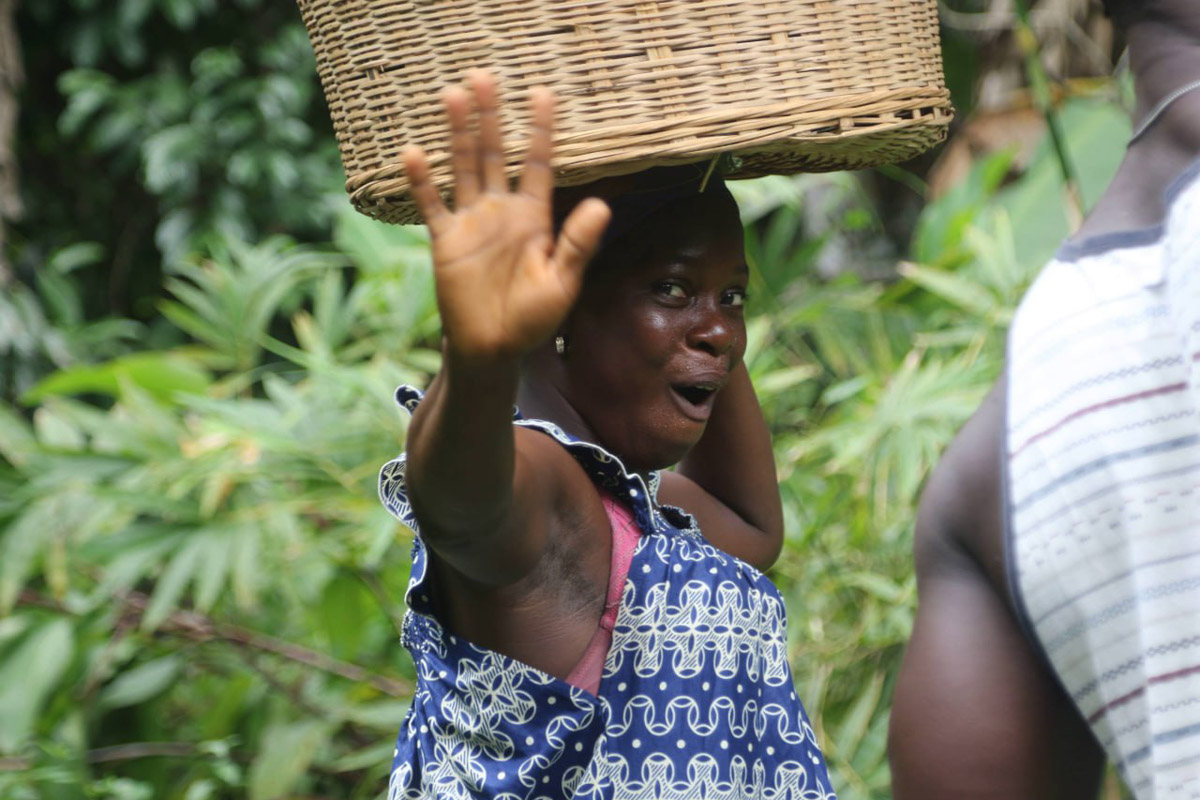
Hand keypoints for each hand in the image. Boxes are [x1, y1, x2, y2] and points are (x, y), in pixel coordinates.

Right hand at [403, 71, 610, 364]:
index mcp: (535, 218)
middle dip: (491, 116)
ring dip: (458, 133)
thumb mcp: (562, 282)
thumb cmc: (534, 320)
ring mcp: (472, 223)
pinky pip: (431, 205)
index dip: (540, 130)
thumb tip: (603, 205)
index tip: (542, 93)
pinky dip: (421, 181)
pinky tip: (413, 153)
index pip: (539, 164)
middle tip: (484, 76)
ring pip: (464, 167)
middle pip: (496, 154)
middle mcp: (502, 211)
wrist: (495, 349)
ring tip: (452, 95)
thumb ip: (576, 244)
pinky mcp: (446, 241)